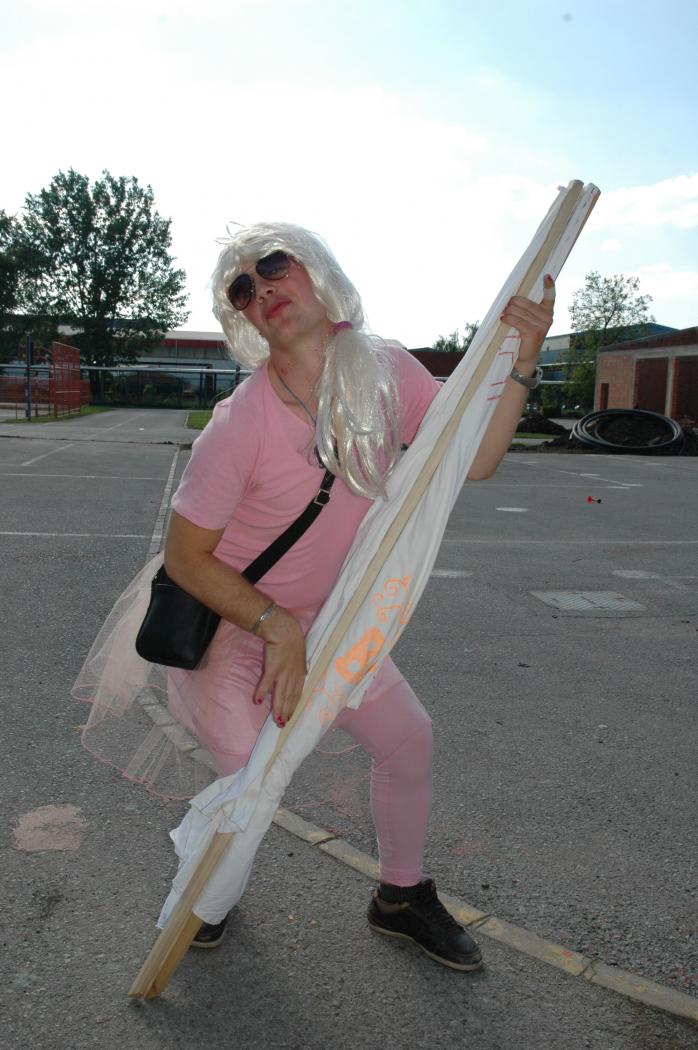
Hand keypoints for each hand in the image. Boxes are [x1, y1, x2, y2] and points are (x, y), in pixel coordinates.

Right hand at [254, 606, 307, 727]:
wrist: (284, 630)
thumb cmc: (292, 640)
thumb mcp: (300, 656)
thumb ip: (300, 668)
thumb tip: (302, 674)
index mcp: (300, 673)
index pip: (297, 694)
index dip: (294, 706)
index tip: (291, 717)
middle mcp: (293, 676)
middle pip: (289, 698)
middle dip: (286, 712)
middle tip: (282, 724)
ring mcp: (283, 673)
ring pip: (280, 695)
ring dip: (278, 708)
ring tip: (276, 720)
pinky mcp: (272, 668)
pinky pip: (266, 683)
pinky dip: (262, 692)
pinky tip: (257, 701)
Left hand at [501, 274, 554, 361]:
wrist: (526, 356)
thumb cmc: (524, 335)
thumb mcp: (528, 320)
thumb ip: (525, 309)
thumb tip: (511, 298)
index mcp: (548, 311)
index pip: (550, 297)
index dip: (549, 286)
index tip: (547, 276)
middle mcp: (548, 317)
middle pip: (526, 303)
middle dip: (513, 303)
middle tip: (506, 306)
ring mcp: (542, 325)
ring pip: (520, 312)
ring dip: (508, 312)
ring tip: (503, 314)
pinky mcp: (534, 333)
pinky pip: (517, 321)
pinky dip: (508, 319)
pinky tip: (503, 319)